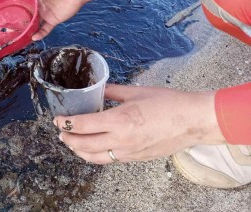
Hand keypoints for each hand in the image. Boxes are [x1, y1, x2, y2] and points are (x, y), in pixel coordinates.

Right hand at [16, 0, 118, 40]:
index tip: (4, 13)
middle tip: (8, 28)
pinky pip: (44, 30)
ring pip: (33, 24)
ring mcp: (45, 14)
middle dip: (18, 21)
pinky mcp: (53, 21)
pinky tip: (33, 38)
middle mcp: (37, 5)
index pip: (21, 2)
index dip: (13, 7)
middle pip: (25, 14)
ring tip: (19, 35)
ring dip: (27, 29)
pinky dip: (39, 34)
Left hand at [54, 84, 225, 163]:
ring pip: (94, 157)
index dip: (66, 123)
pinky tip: (93, 148)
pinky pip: (109, 160)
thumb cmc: (168, 104)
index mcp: (119, 121)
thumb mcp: (136, 92)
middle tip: (60, 132)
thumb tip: (97, 90)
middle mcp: (120, 140)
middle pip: (83, 145)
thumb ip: (112, 92)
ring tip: (71, 143)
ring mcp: (128, 152)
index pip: (82, 125)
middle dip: (67, 139)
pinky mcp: (135, 158)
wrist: (192, 121)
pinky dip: (95, 155)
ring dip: (78, 151)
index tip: (58, 120)